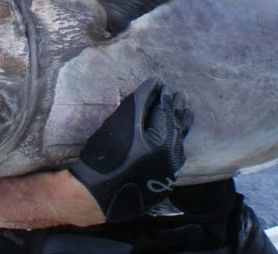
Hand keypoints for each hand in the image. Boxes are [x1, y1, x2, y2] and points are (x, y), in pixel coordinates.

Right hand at [68, 78, 193, 222]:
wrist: (92, 194)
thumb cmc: (103, 156)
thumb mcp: (120, 122)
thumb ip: (140, 101)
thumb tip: (156, 83)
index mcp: (162, 142)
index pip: (165, 113)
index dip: (164, 97)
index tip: (164, 84)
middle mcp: (170, 159)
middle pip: (176, 128)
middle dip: (177, 111)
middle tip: (180, 96)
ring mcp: (168, 173)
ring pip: (179, 144)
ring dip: (180, 127)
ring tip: (185, 114)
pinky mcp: (162, 183)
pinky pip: (174, 159)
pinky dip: (176, 145)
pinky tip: (176, 140)